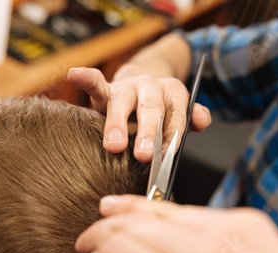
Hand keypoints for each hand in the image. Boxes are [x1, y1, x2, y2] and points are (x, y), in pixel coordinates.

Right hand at [52, 195, 277, 252]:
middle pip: (124, 234)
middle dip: (98, 238)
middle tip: (88, 245)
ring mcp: (224, 240)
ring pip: (154, 212)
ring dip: (126, 214)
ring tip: (107, 214)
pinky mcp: (249, 226)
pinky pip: (193, 210)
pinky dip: (167, 212)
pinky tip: (154, 213)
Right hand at [67, 67, 210, 161]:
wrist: (141, 88)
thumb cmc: (160, 111)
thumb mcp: (178, 115)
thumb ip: (192, 119)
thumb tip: (202, 120)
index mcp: (173, 93)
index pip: (176, 115)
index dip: (173, 134)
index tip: (169, 153)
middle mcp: (151, 87)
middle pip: (151, 109)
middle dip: (148, 133)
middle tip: (145, 154)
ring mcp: (127, 87)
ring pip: (122, 101)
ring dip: (117, 123)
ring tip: (114, 145)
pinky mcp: (106, 89)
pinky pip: (96, 83)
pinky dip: (86, 78)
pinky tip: (75, 74)